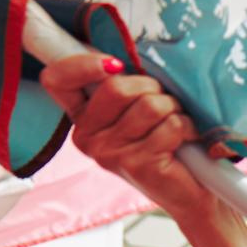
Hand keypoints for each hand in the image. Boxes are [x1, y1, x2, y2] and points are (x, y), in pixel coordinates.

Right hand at [40, 55, 216, 224]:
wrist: (190, 192)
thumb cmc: (165, 141)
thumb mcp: (137, 106)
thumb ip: (123, 82)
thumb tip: (120, 54)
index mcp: (81, 118)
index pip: (56, 80)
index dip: (82, 64)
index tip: (115, 65)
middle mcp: (87, 138)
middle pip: (115, 87)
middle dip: (151, 87)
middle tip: (165, 104)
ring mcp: (109, 154)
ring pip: (148, 105)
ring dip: (173, 108)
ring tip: (176, 122)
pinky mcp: (136, 164)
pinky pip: (168, 125)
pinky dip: (186, 126)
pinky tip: (185, 140)